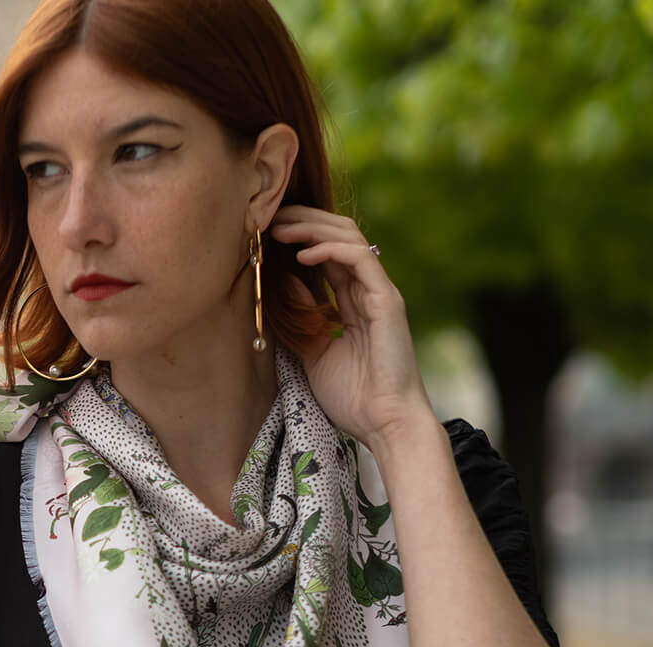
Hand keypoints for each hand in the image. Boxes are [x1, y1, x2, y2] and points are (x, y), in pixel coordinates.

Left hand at [268, 205, 434, 450]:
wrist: (383, 423)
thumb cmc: (352, 396)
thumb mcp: (313, 352)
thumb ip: (302, 317)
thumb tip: (283, 280)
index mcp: (352, 301)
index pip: (326, 253)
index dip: (299, 236)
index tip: (266, 232)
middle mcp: (367, 290)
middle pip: (339, 236)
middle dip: (303, 221)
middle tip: (269, 218)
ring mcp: (379, 293)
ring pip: (349, 239)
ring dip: (312, 228)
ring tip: (280, 229)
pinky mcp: (386, 300)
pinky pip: (359, 260)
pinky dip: (329, 250)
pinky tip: (303, 253)